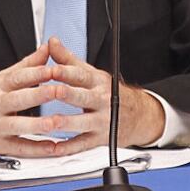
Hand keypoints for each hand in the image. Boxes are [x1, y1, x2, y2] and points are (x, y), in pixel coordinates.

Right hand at [0, 43, 79, 157]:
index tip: (54, 70)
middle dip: (40, 95)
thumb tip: (47, 48)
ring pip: (18, 125)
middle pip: (18, 99)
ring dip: (39, 124)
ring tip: (57, 122)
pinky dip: (36, 148)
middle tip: (60, 91)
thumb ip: (27, 65)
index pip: (18, 77)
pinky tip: (52, 147)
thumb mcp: (1, 78)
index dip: (36, 73)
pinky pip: (19, 148)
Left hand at [37, 39, 165, 152]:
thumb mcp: (92, 73)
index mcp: (97, 82)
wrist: (139, 115)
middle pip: (83, 96)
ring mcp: (102, 120)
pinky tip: (55, 148)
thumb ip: (68, 59)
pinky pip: (83, 144)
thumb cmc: (109, 93)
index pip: (81, 75)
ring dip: (66, 122)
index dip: (65, 71)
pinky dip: (69, 147)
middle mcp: (101, 100)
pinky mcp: (101, 139)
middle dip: (67, 94)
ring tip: (50, 122)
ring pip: (83, 122)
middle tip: (51, 91)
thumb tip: (52, 42)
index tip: (50, 69)